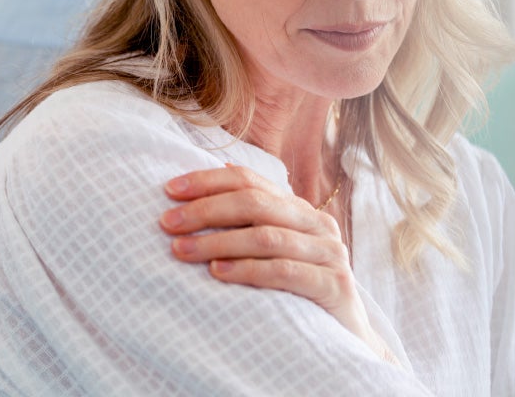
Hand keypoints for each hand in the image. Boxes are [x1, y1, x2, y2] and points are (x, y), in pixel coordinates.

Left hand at [159, 165, 398, 364]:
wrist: (347, 340)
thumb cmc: (298, 293)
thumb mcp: (275, 252)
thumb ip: (251, 222)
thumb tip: (212, 175)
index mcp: (299, 209)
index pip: (249, 181)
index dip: (207, 181)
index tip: (169, 190)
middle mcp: (317, 224)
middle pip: (254, 204)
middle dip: (205, 210)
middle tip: (167, 223)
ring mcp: (329, 253)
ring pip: (266, 237)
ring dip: (217, 241)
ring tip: (181, 249)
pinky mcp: (334, 285)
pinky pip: (285, 271)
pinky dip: (247, 270)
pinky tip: (218, 273)